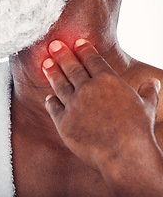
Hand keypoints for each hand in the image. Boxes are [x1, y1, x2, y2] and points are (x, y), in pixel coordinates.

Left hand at [42, 39, 159, 167]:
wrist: (123, 155)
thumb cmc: (138, 131)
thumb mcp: (147, 107)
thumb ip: (148, 92)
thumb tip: (154, 82)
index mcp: (108, 81)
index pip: (92, 59)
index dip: (84, 49)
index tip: (77, 42)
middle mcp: (88, 89)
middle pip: (72, 67)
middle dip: (62, 54)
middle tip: (53, 44)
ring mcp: (73, 104)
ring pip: (59, 84)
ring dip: (52, 72)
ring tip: (45, 63)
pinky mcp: (63, 121)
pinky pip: (54, 107)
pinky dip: (51, 101)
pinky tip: (49, 97)